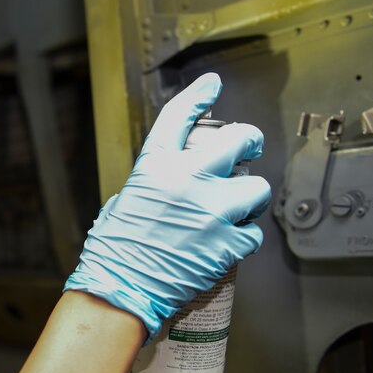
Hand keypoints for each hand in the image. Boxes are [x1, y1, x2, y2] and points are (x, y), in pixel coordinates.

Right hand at [64, 73, 270, 343]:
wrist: (120, 288)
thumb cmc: (115, 249)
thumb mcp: (127, 199)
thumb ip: (158, 181)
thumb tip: (179, 177)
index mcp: (156, 166)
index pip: (180, 117)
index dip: (199, 95)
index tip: (212, 85)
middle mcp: (187, 180)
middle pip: (239, 142)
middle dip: (250, 141)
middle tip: (249, 148)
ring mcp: (211, 212)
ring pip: (257, 188)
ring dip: (249, 197)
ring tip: (237, 209)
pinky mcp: (225, 244)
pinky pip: (252, 233)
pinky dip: (244, 236)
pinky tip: (230, 241)